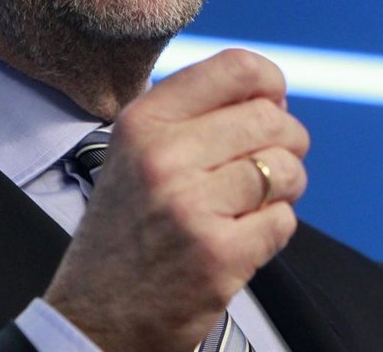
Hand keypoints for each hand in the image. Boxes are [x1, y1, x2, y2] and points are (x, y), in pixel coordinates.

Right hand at [43, 48, 309, 351]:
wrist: (95, 316)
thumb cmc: (127, 228)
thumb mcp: (135, 151)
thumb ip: (193, 114)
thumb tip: (271, 95)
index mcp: (144, 121)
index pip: (236, 68)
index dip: (270, 83)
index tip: (272, 105)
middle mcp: (163, 156)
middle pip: (271, 119)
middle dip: (288, 140)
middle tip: (272, 161)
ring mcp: (191, 206)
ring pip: (285, 168)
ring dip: (287, 186)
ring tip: (260, 200)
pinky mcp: (218, 255)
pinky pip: (284, 220)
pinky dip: (275, 228)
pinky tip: (245, 235)